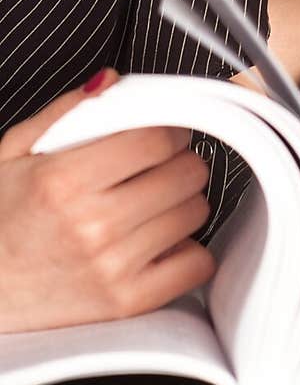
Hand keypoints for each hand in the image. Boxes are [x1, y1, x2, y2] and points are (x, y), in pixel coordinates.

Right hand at [0, 70, 215, 332]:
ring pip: (196, 213)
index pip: (155, 138)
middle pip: (186, 173)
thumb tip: (112, 82)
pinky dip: (187, 249)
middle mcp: (92, 225)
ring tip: (153, 204)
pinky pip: (197, 264)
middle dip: (178, 161)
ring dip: (183, 202)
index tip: (165, 132)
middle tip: (159, 167)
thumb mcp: (14, 154)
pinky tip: (160, 242)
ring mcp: (113, 267)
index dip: (168, 128)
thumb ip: (66, 113)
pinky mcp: (127, 302)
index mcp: (63, 180)